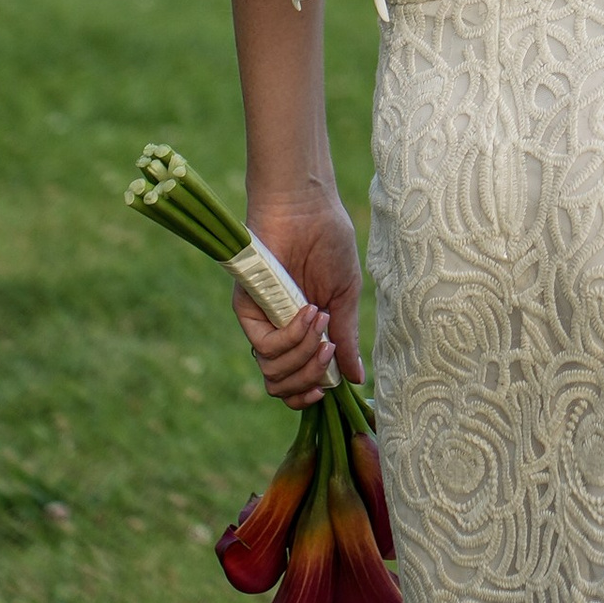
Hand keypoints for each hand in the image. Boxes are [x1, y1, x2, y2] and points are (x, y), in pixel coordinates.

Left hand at [232, 184, 362, 404]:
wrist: (308, 208)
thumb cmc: (329, 243)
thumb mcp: (345, 297)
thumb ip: (346, 338)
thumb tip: (356, 378)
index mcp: (302, 334)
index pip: (296, 382)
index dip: (310, 394)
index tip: (330, 389)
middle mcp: (278, 334)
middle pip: (282, 386)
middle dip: (311, 378)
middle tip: (330, 351)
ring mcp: (262, 323)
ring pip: (272, 372)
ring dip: (304, 355)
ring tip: (322, 322)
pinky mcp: (247, 310)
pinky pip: (265, 346)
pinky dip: (292, 336)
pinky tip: (310, 312)